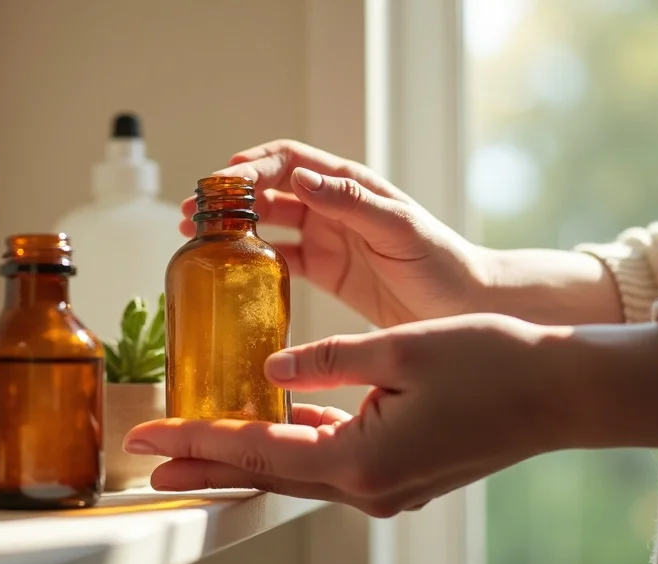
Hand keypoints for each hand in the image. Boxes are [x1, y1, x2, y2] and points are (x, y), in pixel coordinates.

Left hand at [123, 315, 657, 515]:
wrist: (563, 393)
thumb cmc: (494, 364)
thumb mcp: (402, 350)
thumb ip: (327, 362)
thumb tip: (270, 368)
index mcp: (362, 462)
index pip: (258, 450)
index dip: (198, 441)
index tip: (150, 435)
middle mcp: (368, 488)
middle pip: (267, 474)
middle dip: (206, 463)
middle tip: (150, 458)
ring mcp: (385, 489)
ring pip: (294, 471)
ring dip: (244, 458)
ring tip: (195, 446)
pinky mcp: (398, 475)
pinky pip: (328, 461)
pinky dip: (291, 446)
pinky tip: (271, 428)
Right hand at [182, 139, 487, 326]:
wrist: (463, 308)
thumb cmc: (441, 263)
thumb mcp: (398, 228)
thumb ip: (351, 203)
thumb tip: (301, 178)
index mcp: (349, 186)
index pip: (289, 161)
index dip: (253, 165)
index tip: (221, 180)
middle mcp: (332, 207)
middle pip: (269, 190)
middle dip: (230, 196)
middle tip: (194, 211)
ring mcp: (326, 239)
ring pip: (267, 223)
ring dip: (234, 226)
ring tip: (199, 236)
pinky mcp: (325, 272)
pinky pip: (280, 260)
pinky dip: (253, 260)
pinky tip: (231, 267)